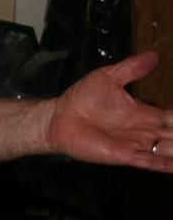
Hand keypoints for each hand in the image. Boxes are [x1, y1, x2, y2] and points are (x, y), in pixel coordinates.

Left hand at [49, 52, 172, 170]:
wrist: (58, 116)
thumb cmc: (81, 98)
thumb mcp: (108, 77)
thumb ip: (132, 69)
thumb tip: (154, 55)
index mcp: (146, 114)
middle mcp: (146, 131)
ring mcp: (136, 144)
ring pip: (170, 149)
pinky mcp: (124, 154)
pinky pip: (150, 161)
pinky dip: (165, 163)